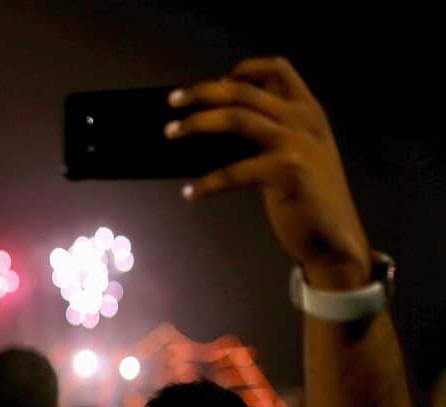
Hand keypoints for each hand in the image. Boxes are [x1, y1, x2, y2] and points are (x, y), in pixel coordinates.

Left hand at [168, 58, 371, 289]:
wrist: (335, 238)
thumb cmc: (305, 196)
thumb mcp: (296, 153)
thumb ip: (269, 131)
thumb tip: (216, 119)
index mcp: (308, 111)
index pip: (279, 69)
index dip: (245, 69)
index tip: (216, 81)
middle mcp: (304, 120)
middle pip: (244, 91)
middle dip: (202, 92)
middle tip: (173, 101)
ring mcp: (297, 144)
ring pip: (236, 119)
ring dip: (196, 123)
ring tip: (171, 132)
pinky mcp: (286, 172)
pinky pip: (233, 172)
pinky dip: (207, 183)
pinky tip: (190, 193)